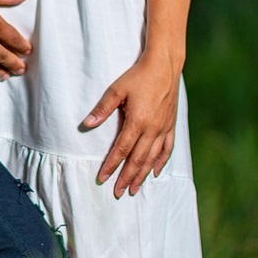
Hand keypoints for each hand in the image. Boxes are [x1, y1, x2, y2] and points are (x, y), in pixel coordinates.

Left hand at [83, 53, 180, 196]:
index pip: (122, 150)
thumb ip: (102, 109)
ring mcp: (164, 128)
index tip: (103, 178)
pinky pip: (167, 148)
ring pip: (153, 158)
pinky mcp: (171, 124)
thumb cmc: (139, 75)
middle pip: (138, 159)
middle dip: (126, 177)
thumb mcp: (117, 89)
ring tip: (134, 189)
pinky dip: (161, 162)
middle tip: (118, 192)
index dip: (111, 165)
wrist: (165, 65)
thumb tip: (86, 125)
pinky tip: (156, 172)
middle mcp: (152, 128)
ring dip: (143, 175)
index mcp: (138, 121)